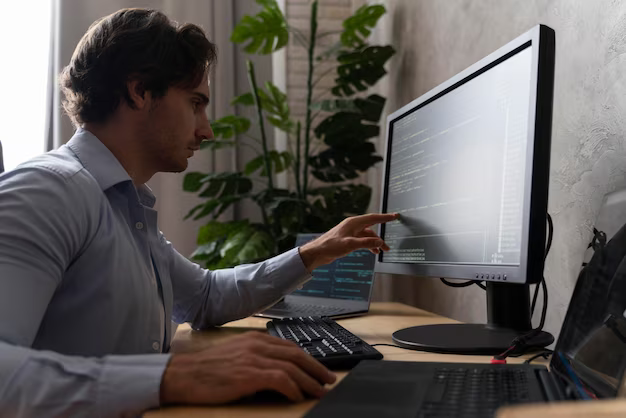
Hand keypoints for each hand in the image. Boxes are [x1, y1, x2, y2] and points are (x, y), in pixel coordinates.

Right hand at [160, 331, 335, 404]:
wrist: (182, 375)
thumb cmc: (205, 369)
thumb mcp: (234, 356)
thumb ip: (255, 358)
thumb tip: (276, 373)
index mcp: (254, 339)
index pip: (289, 346)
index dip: (308, 358)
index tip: (319, 368)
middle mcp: (256, 345)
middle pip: (296, 354)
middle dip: (316, 368)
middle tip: (328, 379)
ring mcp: (253, 359)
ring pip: (292, 367)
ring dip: (309, 381)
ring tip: (319, 391)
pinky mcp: (248, 374)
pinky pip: (280, 379)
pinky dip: (293, 388)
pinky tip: (297, 396)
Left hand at [299, 212, 398, 271]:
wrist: (317, 253)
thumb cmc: (330, 246)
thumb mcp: (350, 245)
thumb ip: (366, 243)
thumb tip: (379, 242)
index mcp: (353, 223)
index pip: (373, 218)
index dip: (385, 217)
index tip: (395, 216)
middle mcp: (352, 226)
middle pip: (372, 228)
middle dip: (381, 236)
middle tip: (390, 243)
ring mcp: (350, 233)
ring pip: (367, 236)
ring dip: (375, 243)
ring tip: (383, 251)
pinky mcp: (348, 240)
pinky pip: (362, 241)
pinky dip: (369, 245)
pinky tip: (373, 252)